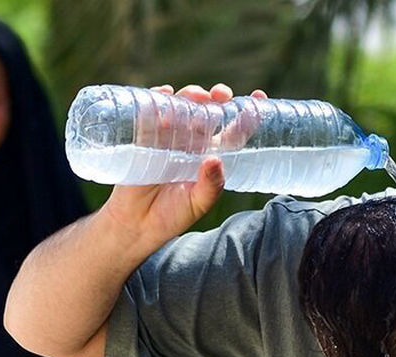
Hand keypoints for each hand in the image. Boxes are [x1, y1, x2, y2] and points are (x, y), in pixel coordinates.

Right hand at [100, 83, 268, 252]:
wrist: (137, 224)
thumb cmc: (171, 215)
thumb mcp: (197, 204)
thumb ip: (210, 186)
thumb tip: (214, 160)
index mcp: (211, 155)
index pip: (233, 130)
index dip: (246, 113)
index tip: (258, 96)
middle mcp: (193, 142)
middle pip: (208, 111)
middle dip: (217, 97)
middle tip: (220, 94)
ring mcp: (169, 137)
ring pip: (183, 106)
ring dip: (191, 95)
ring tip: (196, 97)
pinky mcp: (145, 136)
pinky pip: (152, 111)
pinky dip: (158, 98)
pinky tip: (165, 94)